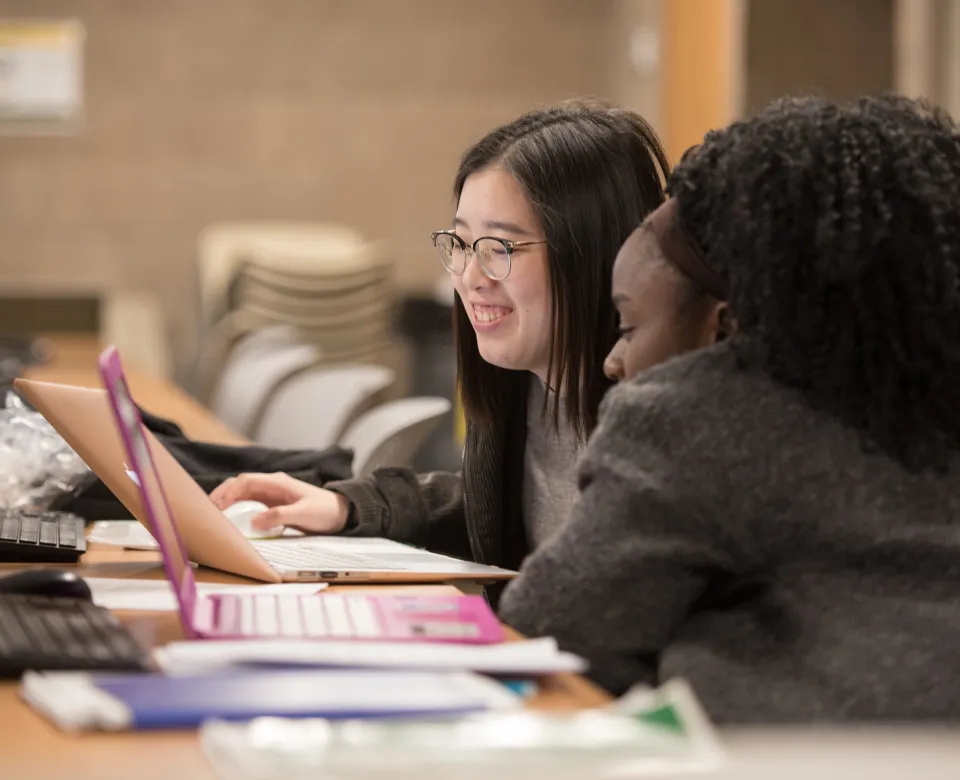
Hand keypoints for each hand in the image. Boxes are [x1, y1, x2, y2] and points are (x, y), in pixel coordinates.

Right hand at [209, 472, 350, 533]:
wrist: (341, 514)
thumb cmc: (325, 511)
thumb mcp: (303, 514)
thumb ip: (279, 516)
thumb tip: (254, 521)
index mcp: (277, 482)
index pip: (245, 481)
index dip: (228, 491)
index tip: (216, 506)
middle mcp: (271, 486)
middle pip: (239, 485)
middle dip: (222, 495)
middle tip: (206, 511)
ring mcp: (271, 496)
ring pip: (242, 496)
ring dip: (227, 504)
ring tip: (212, 517)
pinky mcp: (272, 507)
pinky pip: (250, 506)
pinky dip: (238, 512)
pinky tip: (230, 522)